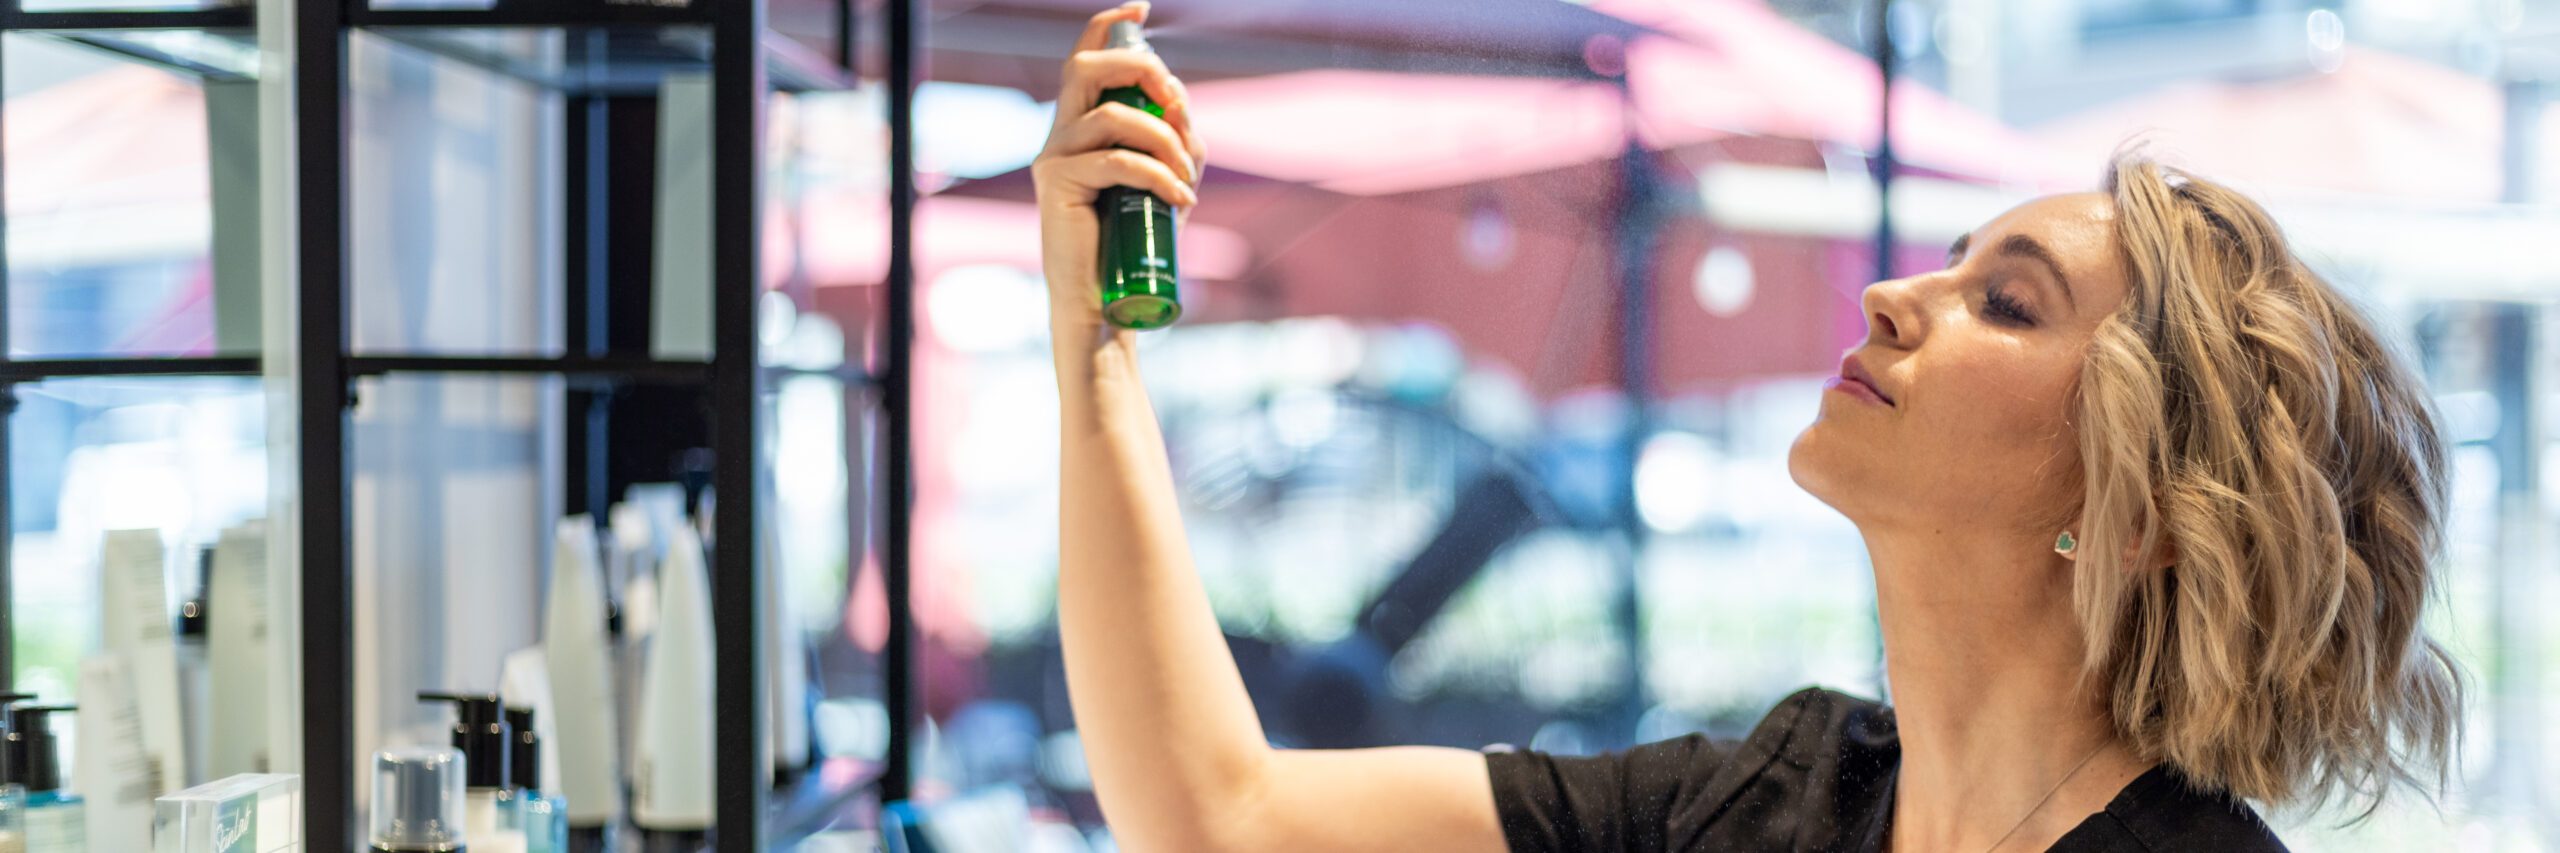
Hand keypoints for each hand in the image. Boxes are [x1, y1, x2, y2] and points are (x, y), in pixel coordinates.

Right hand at [1032, 1, 1205, 338]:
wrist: (1100, 301)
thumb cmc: (1131, 243)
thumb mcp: (1162, 181)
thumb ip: (1174, 143)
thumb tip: (1185, 115)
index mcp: (1080, 126)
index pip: (1084, 58)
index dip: (1109, 24)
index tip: (1142, 6)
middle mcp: (1059, 134)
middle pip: (1087, 67)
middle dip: (1141, 70)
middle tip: (1177, 102)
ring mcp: (1053, 157)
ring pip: (1113, 116)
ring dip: (1164, 140)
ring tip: (1188, 178)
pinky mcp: (1057, 185)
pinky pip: (1116, 161)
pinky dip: (1158, 175)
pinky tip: (1182, 198)